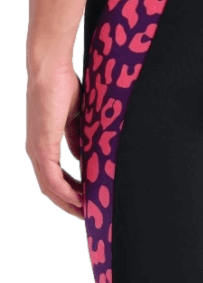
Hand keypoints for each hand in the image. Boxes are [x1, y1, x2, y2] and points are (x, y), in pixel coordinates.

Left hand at [25, 64, 83, 219]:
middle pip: (49, 190)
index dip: (69, 192)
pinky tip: (80, 199)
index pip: (53, 178)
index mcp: (42, 144)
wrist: (49, 69)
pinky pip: (53, 178)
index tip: (87, 200)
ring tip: (87, 212)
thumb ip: (76, 138)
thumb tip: (83, 156)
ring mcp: (37, 150)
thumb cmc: (62, 86)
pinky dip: (67, 192)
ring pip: (49, 188)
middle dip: (68, 204)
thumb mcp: (73, 119)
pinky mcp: (42, 147)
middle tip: (88, 214)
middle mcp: (35, 151)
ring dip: (68, 203)